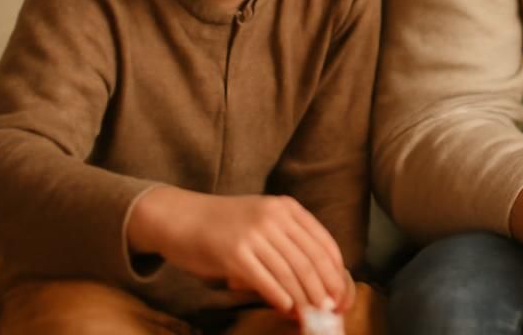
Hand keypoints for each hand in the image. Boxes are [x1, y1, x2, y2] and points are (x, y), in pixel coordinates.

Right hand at [128, 187, 352, 315]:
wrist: (180, 217)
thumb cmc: (223, 225)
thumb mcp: (262, 218)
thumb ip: (287, 240)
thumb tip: (316, 279)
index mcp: (287, 208)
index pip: (323, 243)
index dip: (336, 272)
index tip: (342, 294)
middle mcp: (274, 217)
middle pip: (310, 260)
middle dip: (325, 289)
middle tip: (332, 311)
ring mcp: (254, 234)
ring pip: (290, 271)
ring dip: (304, 297)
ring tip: (313, 315)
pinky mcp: (234, 253)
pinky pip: (264, 278)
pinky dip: (279, 296)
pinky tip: (288, 309)